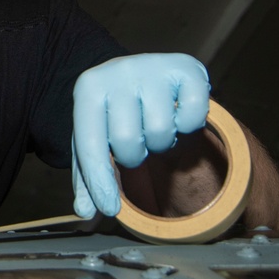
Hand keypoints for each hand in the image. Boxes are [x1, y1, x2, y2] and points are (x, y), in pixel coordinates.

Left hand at [71, 53, 209, 217]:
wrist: (139, 73)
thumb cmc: (114, 112)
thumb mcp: (94, 137)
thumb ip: (88, 175)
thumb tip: (85, 211)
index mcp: (88, 88)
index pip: (90, 144)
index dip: (100, 182)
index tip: (109, 209)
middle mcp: (119, 71)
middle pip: (127, 141)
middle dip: (133, 156)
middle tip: (136, 144)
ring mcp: (153, 66)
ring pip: (161, 131)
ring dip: (160, 142)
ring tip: (153, 127)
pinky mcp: (187, 68)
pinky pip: (193, 117)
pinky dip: (189, 126)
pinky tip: (177, 114)